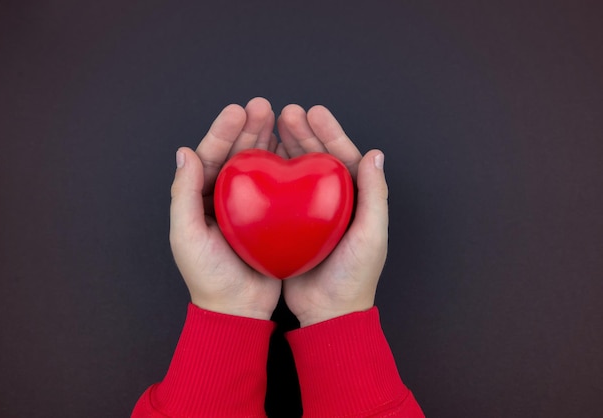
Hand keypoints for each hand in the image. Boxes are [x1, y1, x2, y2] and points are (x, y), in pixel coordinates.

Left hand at [169, 97, 283, 319]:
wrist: (238, 309)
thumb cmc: (208, 276)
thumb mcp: (186, 235)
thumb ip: (183, 194)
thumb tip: (183, 152)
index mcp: (199, 198)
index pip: (209, 156)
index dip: (223, 132)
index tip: (238, 110)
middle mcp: (223, 197)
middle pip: (235, 154)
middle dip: (248, 128)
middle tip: (263, 106)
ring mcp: (249, 205)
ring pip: (256, 164)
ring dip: (266, 139)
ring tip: (279, 117)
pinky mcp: (270, 216)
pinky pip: (277, 184)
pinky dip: (283, 164)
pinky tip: (291, 147)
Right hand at [278, 104, 388, 326]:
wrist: (328, 312)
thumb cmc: (354, 276)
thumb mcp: (371, 234)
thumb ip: (374, 195)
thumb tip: (375, 154)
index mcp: (353, 199)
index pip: (342, 156)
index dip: (329, 132)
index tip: (314, 112)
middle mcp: (330, 201)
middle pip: (316, 158)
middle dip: (302, 133)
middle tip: (286, 112)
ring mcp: (307, 212)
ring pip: (295, 171)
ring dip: (285, 147)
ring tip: (270, 125)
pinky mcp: (288, 225)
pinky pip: (278, 194)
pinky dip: (270, 175)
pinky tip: (257, 161)